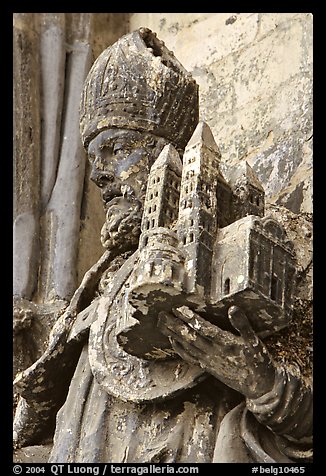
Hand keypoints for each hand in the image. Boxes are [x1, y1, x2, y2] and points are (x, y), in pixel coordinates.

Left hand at [157, 305, 275, 398]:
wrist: (259, 386)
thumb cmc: (258, 362)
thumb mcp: (254, 341)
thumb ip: (242, 324)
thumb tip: (233, 308)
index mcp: (224, 344)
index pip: (203, 329)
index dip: (190, 318)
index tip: (178, 308)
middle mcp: (213, 352)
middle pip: (189, 337)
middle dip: (175, 325)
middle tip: (161, 314)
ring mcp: (208, 361)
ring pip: (186, 346)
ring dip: (173, 334)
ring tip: (161, 324)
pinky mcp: (207, 367)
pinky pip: (189, 357)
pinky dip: (179, 348)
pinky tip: (172, 340)